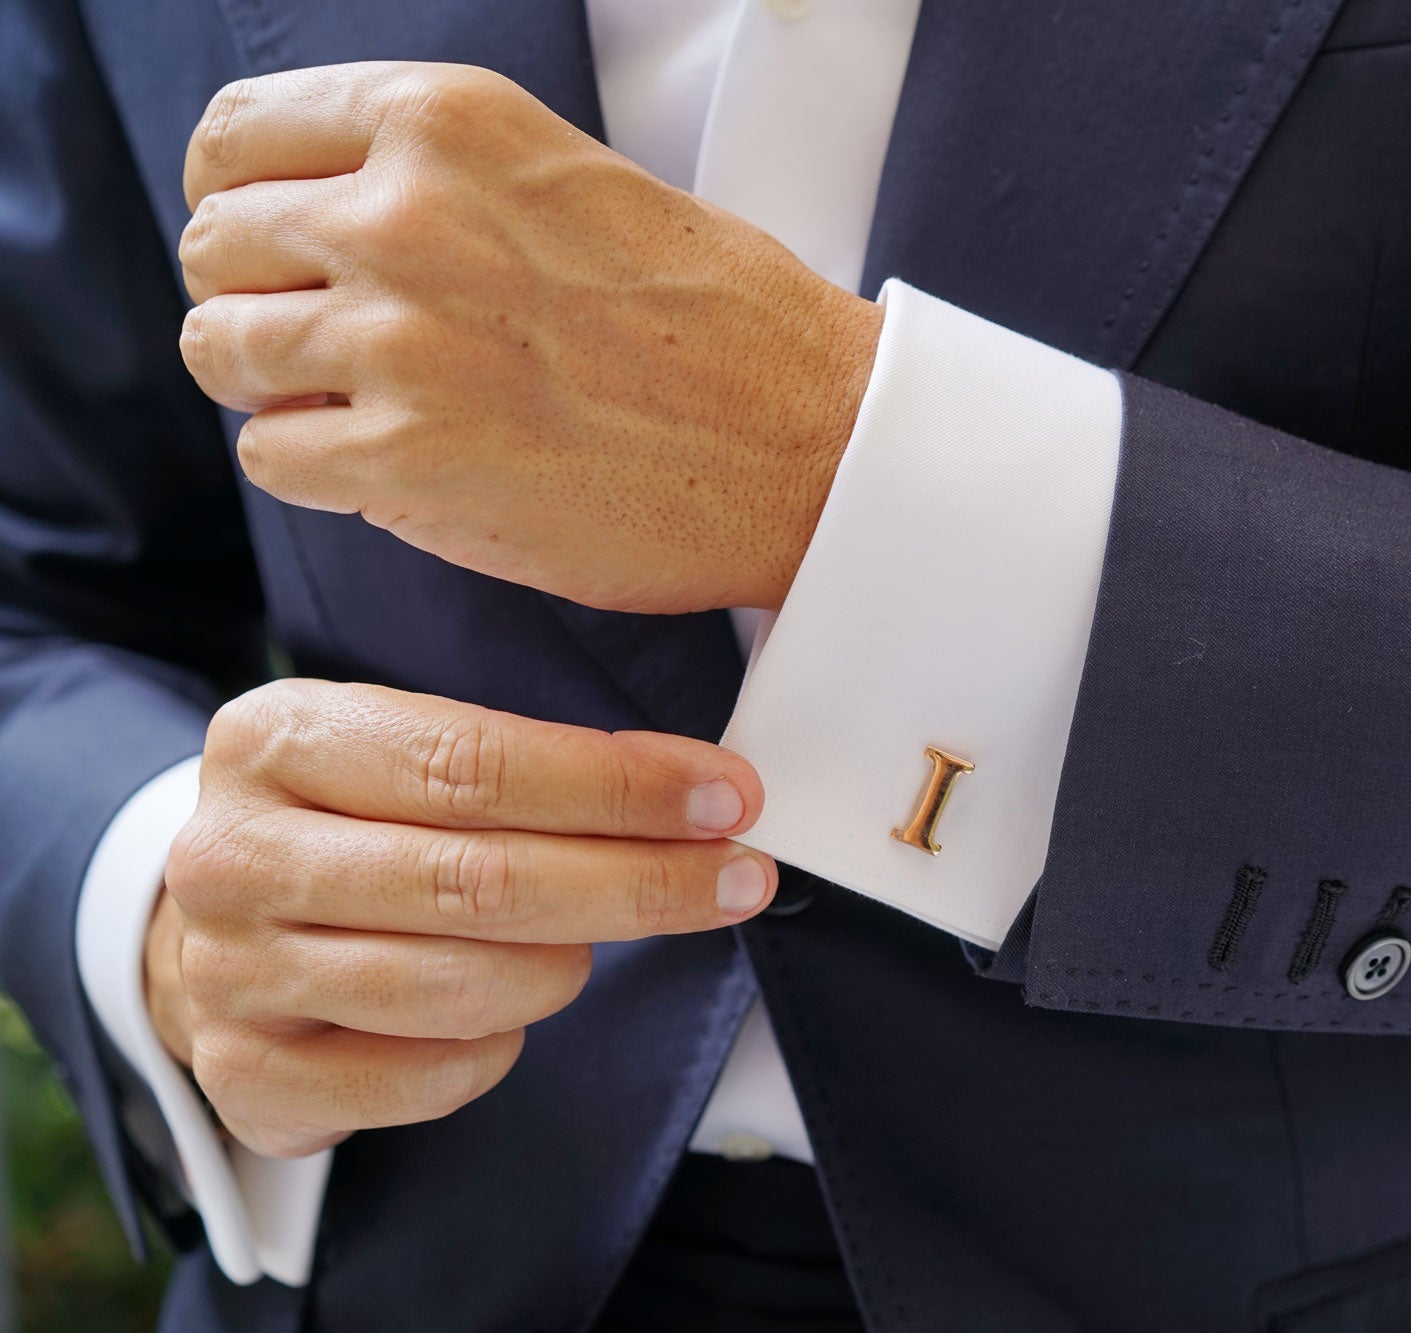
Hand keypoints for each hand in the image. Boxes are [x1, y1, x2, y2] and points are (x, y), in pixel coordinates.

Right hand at [146, 679, 773, 1157]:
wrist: (220, 927)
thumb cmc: (355, 826)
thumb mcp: (410, 755)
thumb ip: (534, 763)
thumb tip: (706, 789)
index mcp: (279, 740)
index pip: (474, 764)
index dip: (618, 786)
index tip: (729, 797)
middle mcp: (236, 853)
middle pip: (477, 879)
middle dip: (637, 882)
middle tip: (739, 877)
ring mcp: (229, 972)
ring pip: (458, 985)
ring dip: (565, 967)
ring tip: (594, 946)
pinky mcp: (248, 1076)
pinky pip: (427, 1076)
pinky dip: (498, 1050)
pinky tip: (509, 1016)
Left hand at [176, 62, 883, 614]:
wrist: (812, 440)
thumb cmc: (718, 321)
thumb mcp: (569, 177)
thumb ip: (437, 180)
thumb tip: (315, 221)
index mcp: (445, 122)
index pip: (235, 136)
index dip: (238, 201)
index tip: (272, 249)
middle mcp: (405, 212)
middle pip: (212, 245)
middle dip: (257, 299)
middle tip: (332, 348)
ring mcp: (399, 337)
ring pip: (222, 350)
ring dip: (276, 389)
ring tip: (366, 411)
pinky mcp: (407, 456)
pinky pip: (270, 455)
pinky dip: (314, 470)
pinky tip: (393, 468)